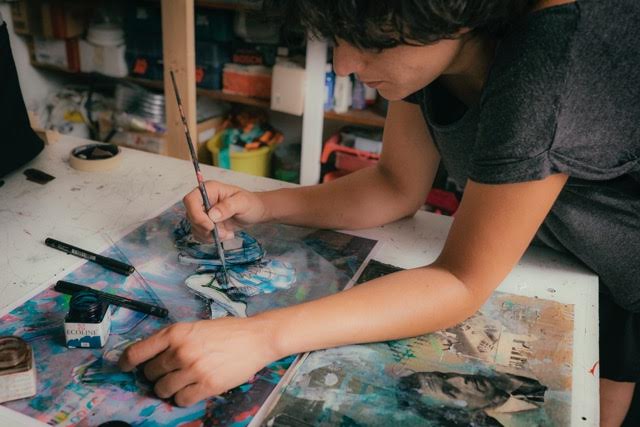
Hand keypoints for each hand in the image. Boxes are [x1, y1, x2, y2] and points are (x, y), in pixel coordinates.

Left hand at [118, 317, 277, 406]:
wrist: (256, 338)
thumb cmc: (227, 331)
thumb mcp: (195, 327)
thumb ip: (173, 340)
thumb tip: (150, 357)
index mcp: (175, 333)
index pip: (137, 352)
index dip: (126, 362)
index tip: (124, 367)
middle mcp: (181, 351)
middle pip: (150, 373)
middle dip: (155, 375)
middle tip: (169, 372)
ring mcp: (193, 369)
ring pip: (162, 389)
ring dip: (167, 389)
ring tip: (180, 382)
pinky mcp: (207, 385)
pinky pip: (181, 400)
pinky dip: (182, 398)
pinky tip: (192, 389)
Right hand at [183, 181, 267, 241]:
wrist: (255, 213)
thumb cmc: (250, 203)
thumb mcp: (243, 202)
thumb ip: (228, 207)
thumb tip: (212, 215)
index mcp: (209, 190)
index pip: (190, 200)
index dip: (196, 215)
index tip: (210, 226)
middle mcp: (203, 200)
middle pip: (191, 216)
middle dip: (205, 229)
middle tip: (223, 233)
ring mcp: (203, 212)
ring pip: (195, 227)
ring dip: (210, 236)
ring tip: (227, 234)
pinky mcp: (206, 224)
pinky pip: (200, 234)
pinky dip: (211, 239)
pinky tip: (225, 235)